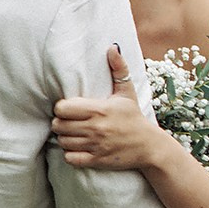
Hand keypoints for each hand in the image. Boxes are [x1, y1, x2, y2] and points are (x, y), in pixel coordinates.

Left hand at [52, 45, 168, 171]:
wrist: (149, 146)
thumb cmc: (134, 117)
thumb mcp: (127, 92)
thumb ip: (118, 69)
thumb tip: (112, 47)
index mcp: (99, 109)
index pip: (62, 108)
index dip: (61, 108)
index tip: (69, 109)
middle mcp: (95, 128)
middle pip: (58, 125)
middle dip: (60, 122)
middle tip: (69, 121)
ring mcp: (95, 145)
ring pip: (62, 142)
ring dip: (64, 138)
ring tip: (72, 134)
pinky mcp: (96, 160)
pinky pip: (70, 158)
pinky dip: (70, 154)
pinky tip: (77, 147)